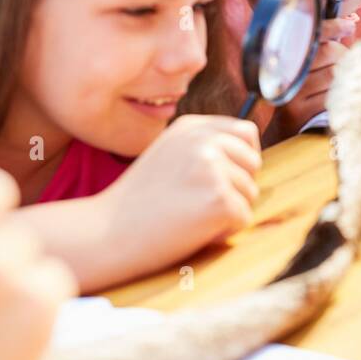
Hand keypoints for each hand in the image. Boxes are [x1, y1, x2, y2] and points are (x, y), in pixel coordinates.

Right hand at [99, 113, 262, 275]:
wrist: (106, 233)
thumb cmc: (138, 202)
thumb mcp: (169, 155)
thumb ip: (204, 147)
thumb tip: (253, 155)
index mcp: (191, 126)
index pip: (246, 132)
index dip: (241, 159)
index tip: (217, 178)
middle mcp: (204, 140)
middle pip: (253, 163)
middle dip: (236, 186)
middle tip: (196, 201)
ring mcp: (212, 168)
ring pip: (250, 194)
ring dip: (227, 211)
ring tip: (187, 215)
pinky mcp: (219, 199)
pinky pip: (243, 219)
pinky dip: (223, 231)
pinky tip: (192, 230)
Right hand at [273, 16, 354, 136]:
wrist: (284, 133)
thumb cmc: (303, 96)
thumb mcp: (306, 69)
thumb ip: (320, 48)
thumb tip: (347, 27)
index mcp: (284, 55)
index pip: (312, 34)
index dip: (333, 26)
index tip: (348, 26)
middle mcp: (285, 72)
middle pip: (329, 52)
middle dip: (343, 54)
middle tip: (344, 61)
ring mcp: (290, 93)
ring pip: (334, 74)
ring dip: (344, 76)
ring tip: (340, 82)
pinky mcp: (298, 112)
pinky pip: (332, 96)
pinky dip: (341, 95)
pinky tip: (338, 98)